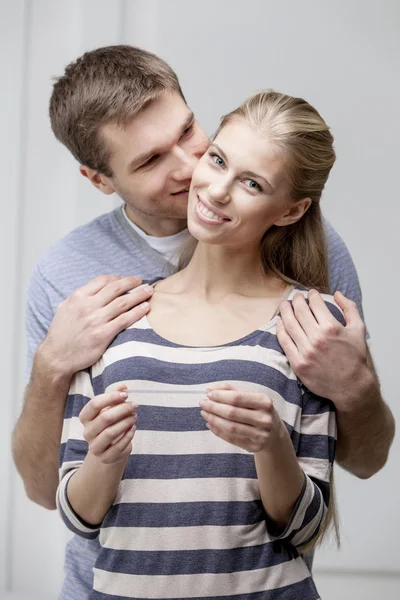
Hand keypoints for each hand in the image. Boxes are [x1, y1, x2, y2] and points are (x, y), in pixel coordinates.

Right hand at [38, 274, 152, 376]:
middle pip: (116, 288)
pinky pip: (125, 320)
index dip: (117, 278)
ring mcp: (96, 320)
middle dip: (132, 282)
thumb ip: (78, 298)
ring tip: (149, 291)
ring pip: (123, 303)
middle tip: (142, 281)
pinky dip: (137, 312)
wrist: (57, 357)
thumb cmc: (61, 334)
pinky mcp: (103, 335)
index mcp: (78, 297)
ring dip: (139, 295)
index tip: (125, 280)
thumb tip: (93, 289)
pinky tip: (146, 308)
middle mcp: (87, 306)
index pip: (102, 280)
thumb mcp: (64, 309)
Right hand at [79, 385, 136, 463]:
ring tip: (135, 416)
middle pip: (104, 418)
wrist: (109, 448)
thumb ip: (115, 396)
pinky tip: (133, 428)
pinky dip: (128, 436)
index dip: (111, 397)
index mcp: (85, 417)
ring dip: (126, 422)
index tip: (125, 394)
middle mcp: (87, 432)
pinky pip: (118, 446)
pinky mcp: (105, 457)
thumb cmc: (109, 423)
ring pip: (110, 433)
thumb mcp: (110, 408)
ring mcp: (95, 446)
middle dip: (122, 409)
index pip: (94, 404)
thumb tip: (123, 386)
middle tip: (134, 405)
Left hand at [199, 383, 283, 452]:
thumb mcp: (251, 397)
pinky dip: (218, 431)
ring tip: (204, 413)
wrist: (274, 433)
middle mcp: (264, 419)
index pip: (237, 398)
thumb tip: (209, 389)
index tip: (208, 394)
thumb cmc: (259, 410)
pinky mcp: (254, 447)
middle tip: (202, 403)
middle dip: (213, 407)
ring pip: (230, 427)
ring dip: (213, 419)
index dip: (220, 396)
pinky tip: (210, 424)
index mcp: (264, 402)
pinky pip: (231, 439)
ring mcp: (260, 435)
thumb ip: (231, 390)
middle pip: (232, 413)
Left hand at [276, 289, 371, 410]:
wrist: (351, 385)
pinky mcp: (298, 363)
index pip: (316, 304)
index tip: (310, 293)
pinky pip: (284, 341)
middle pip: (300, 311)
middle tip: (296, 297)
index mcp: (332, 328)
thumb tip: (337, 293)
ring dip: (285, 311)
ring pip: (289, 324)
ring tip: (285, 305)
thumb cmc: (354, 357)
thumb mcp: (358, 329)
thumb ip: (349, 308)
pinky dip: (280, 329)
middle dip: (296, 300)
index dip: (312, 295)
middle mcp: (317, 338)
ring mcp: (306, 351)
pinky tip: (280, 323)